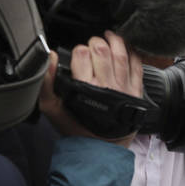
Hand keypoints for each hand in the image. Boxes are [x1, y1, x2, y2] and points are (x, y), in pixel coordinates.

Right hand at [38, 30, 143, 146]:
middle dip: (96, 42)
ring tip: (111, 36)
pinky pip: (138, 68)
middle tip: (93, 43)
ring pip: (121, 55)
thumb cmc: (76, 128)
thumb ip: (46, 83)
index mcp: (85, 87)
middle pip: (102, 50)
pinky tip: (128, 49)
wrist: (100, 149)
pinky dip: (134, 54)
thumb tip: (50, 56)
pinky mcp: (136, 93)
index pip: (82, 54)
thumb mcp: (52, 109)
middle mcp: (106, 86)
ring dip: (116, 41)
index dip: (79, 49)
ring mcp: (123, 89)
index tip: (79, 53)